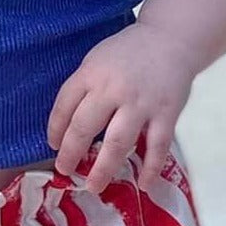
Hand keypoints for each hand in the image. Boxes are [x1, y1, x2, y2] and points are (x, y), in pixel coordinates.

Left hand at [47, 24, 196, 192]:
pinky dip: (150, 168)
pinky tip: (143, 184)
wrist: (172, 38)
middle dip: (71, 154)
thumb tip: (65, 126)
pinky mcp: (167, 113)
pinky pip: (157, 146)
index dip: (55, 129)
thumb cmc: (128, 52)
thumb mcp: (96, 60)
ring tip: (94, 186)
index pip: (64, 106)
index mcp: (92, 73)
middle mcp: (114, 89)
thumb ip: (83, 87)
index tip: (54, 145)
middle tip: (65, 171)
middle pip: (84, 128)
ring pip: (118, 142)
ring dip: (104, 168)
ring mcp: (141, 103)